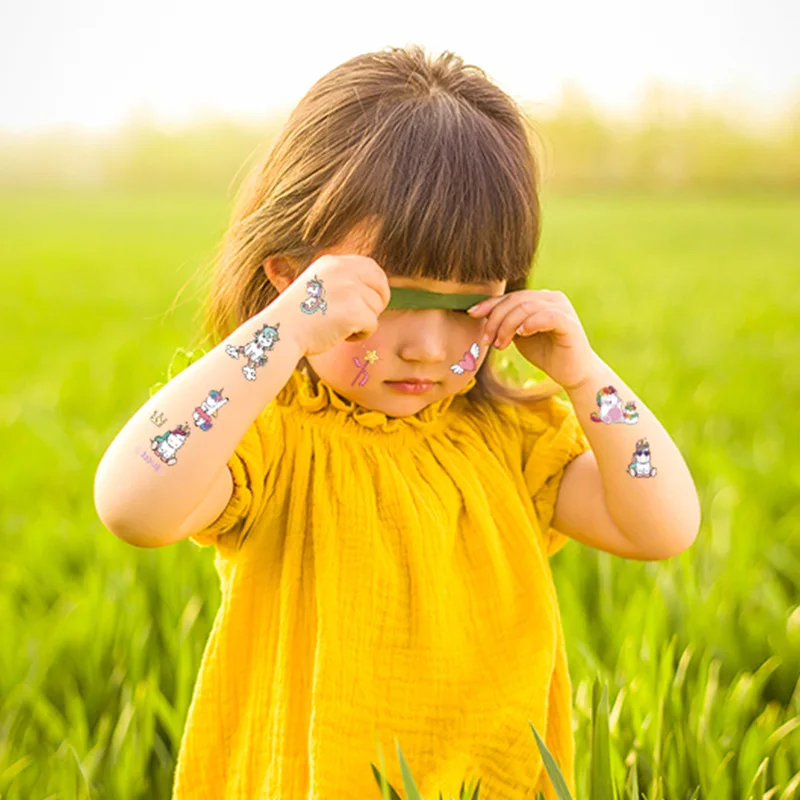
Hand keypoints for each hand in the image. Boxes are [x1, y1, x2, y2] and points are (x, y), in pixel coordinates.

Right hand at [277, 254, 390, 356]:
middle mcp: (343, 270)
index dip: (378, 285)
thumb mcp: (316, 286)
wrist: (280, 332)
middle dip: (379, 303)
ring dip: (363, 322)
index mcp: (332, 262)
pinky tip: (341, 336)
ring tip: (340, 328)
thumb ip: (341, 282)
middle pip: (380, 286)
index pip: (372, 267)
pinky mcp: (354, 310)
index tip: (374, 301)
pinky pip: (372, 324)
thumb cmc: (296, 317)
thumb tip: (373, 288)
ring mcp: (349, 289)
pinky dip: (361, 335)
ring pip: (375, 308)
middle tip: (365, 319)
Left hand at [467, 289, 597, 389]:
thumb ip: (505, 323)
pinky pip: (547, 316)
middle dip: (496, 319)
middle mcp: (552, 298)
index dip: (489, 305)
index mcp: (539, 298)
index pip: (509, 296)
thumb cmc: (546, 354)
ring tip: (500, 344)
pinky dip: (530, 323)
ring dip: (508, 326)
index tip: (472, 315)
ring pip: (526, 307)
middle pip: (515, 300)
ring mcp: (562, 307)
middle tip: (487, 340)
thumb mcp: (519, 336)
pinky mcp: (569, 322)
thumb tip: (478, 314)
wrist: (572, 373)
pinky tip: (520, 334)